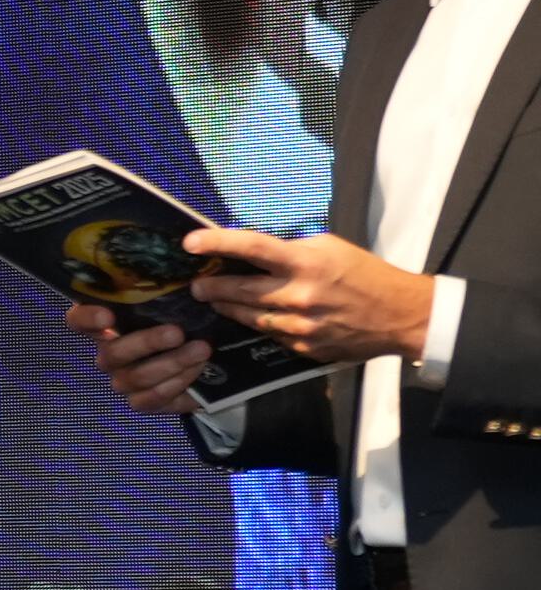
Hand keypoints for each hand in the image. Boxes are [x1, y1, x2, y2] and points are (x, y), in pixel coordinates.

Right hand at [65, 302, 214, 414]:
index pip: (77, 321)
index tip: (108, 316)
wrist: (208, 358)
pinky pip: (151, 398)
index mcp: (109, 326)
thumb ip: (165, 287)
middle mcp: (110, 354)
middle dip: (146, 343)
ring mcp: (123, 380)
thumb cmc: (187, 321)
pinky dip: (176, 385)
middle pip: (111, 354)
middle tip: (177, 332)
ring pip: (134, 377)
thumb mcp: (177, 300)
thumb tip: (178, 256)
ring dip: (171, 363)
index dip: (86, 320)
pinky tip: (197, 370)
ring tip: (202, 349)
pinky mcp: (142, 402)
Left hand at [184, 227, 438, 366]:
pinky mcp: (303, 347)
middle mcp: (298, 296)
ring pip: (248, 316)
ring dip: (229, 307)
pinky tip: (254, 316)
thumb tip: (254, 249)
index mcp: (306, 264)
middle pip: (238, 290)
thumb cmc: (365, 274)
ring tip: (216, 299)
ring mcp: (299, 325)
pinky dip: (259, 323)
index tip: (189, 242)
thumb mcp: (330, 248)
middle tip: (197, 285)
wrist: (400, 316)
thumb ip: (292, 249)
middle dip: (211, 287)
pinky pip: (269, 334)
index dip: (218, 243)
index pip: (253, 248)